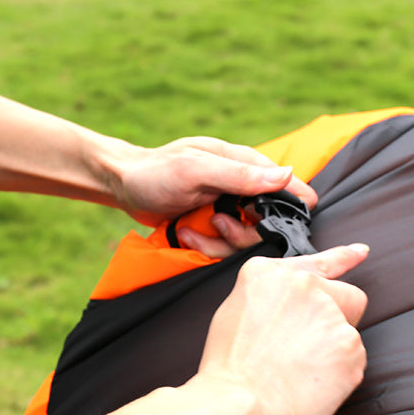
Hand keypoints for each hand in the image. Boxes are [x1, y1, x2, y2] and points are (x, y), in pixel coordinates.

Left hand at [114, 136, 317, 227]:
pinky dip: (204, 246)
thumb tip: (286, 175)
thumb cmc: (157, 171)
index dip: (288, 207)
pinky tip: (185, 235)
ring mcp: (228, 210)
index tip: (273, 221)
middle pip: (267, 223)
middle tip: (217, 223)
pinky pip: (224, 249)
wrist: (125, 187)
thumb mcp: (197, 170)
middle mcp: (242, 188)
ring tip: (191, 229)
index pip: (285, 185)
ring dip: (218, 242)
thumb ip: (239, 175)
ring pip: (245, 241)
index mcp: (245, 165)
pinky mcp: (214, 229)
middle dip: (242, 232)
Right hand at [194, 244, 368, 414]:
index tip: (361, 252)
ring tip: (297, 374)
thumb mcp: (235, 313)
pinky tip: (310, 385)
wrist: (236, 404)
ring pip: (347, 334)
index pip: (318, 261)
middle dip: (336, 319)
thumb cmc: (228, 370)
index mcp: (270, 275)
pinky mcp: (350, 346)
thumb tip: (291, 309)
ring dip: (332, 353)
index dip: (344, 258)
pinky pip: (353, 361)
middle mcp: (304, 286)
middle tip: (308, 350)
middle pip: (345, 297)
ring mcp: (330, 315)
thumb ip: (270, 299)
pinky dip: (338, 375)